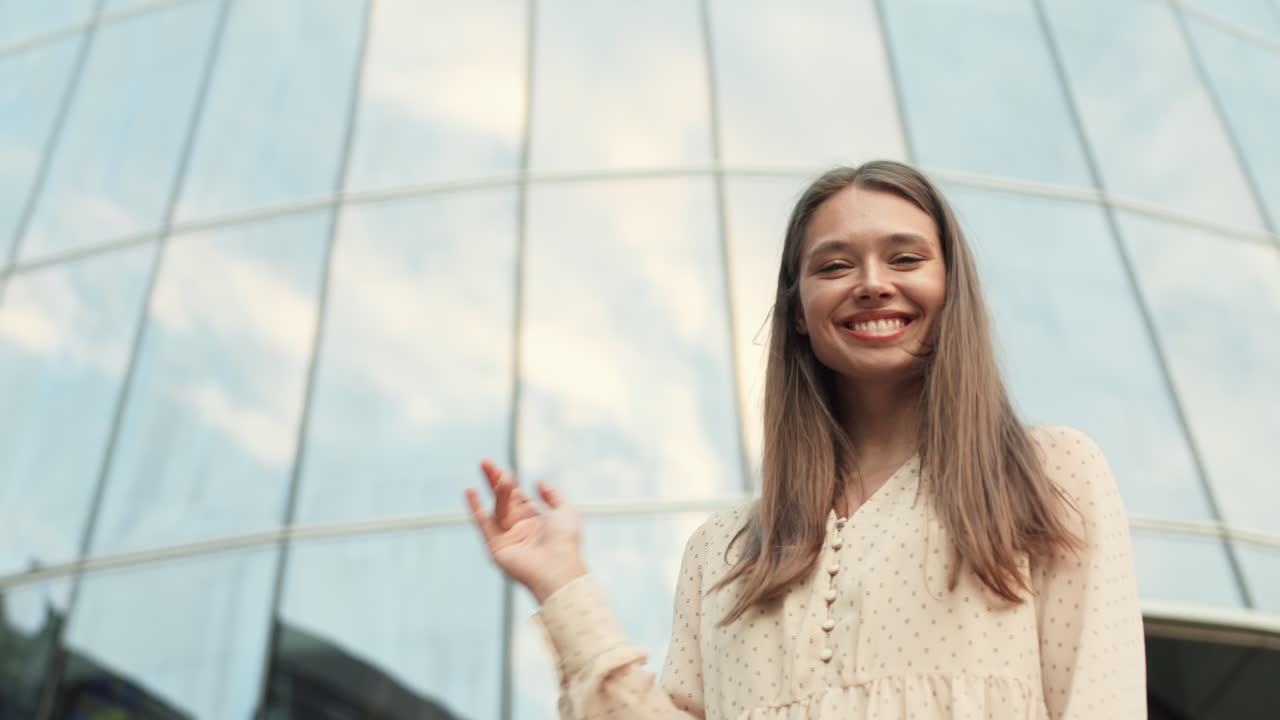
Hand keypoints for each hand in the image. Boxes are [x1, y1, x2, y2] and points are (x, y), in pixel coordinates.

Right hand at [465, 460, 587, 602]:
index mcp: (537, 521)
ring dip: (497, 490)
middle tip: (485, 462)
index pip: (519, 497)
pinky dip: (475, 508)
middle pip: (504, 500)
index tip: (503, 469)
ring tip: (493, 472)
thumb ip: (552, 495)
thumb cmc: (566, 541)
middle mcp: (520, 528)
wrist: (558, 567)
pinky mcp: (496, 548)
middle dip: (495, 481)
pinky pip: (484, 524)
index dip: (511, 482)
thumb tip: (539, 483)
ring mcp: (508, 538)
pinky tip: (470, 491)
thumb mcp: (566, 510)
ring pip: (498, 508)